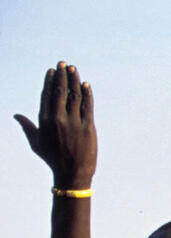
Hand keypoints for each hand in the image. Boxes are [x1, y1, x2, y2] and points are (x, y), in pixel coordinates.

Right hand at [15, 62, 96, 187]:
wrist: (71, 174)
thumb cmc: (52, 159)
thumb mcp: (36, 142)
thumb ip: (27, 126)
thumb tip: (16, 115)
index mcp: (44, 120)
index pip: (46, 95)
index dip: (50, 81)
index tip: (52, 71)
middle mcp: (58, 118)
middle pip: (60, 91)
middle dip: (62, 75)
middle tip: (64, 63)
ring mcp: (73, 122)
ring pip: (74, 96)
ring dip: (74, 80)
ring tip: (74, 69)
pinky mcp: (88, 127)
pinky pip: (87, 106)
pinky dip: (87, 94)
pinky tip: (86, 84)